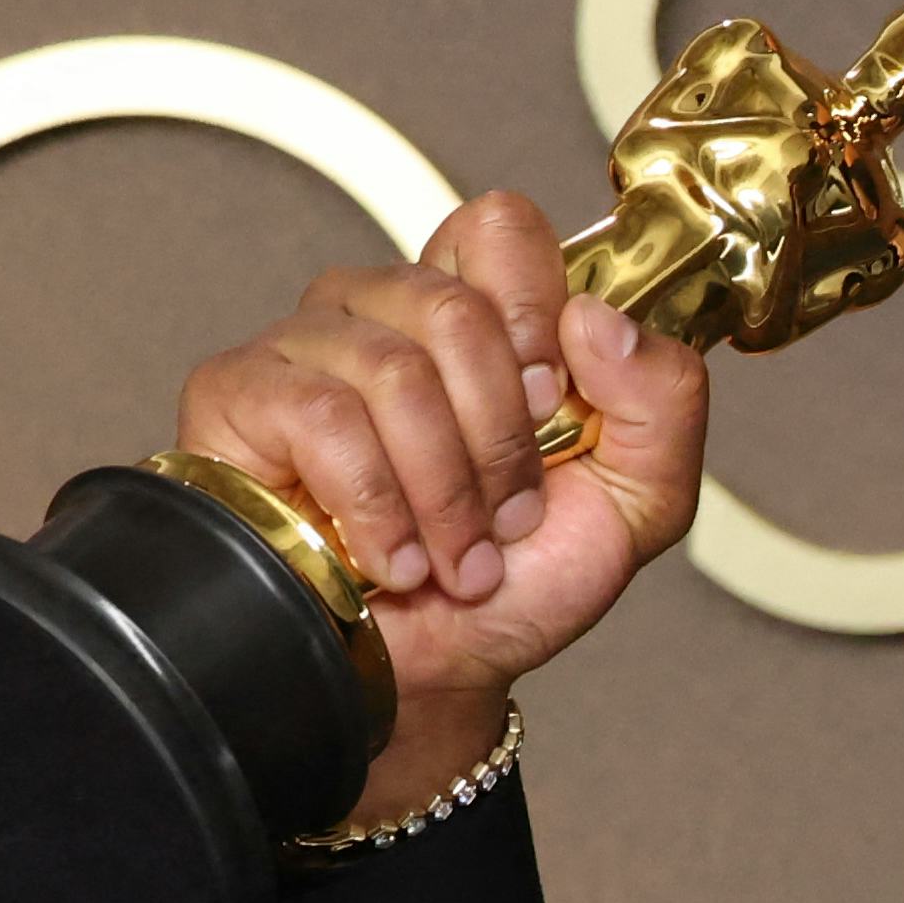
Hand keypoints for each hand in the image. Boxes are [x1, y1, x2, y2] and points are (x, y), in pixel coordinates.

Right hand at [175, 192, 709, 822]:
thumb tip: (599, 318)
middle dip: (499, 441)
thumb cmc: (516, 582)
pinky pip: (320, 416)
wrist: (437, 674)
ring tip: (449, 552)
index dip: (534, 312)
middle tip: (504, 514)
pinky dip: (375, 507)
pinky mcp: (238, 396)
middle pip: (453, 308)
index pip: (498, 228)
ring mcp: (306, 347)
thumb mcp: (638, 499)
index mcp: (480, 316)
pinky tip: (387, 556)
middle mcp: (388, 312)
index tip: (549, 403)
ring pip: (393, 369)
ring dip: (443, 491)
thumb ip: (665, 402)